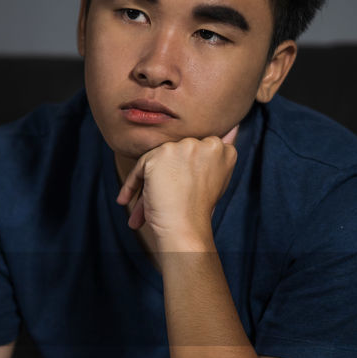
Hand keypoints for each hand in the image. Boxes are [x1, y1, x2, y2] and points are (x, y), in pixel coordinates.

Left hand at [115, 126, 238, 250]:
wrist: (186, 228)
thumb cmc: (197, 212)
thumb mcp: (215, 181)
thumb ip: (215, 158)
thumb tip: (231, 129)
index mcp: (224, 150)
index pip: (198, 151)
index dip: (186, 171)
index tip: (182, 188)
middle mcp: (207, 143)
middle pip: (176, 156)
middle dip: (166, 179)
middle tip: (161, 201)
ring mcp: (184, 147)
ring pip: (158, 161)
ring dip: (147, 185)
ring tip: (142, 209)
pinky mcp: (161, 154)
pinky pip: (140, 168)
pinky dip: (131, 185)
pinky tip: (125, 199)